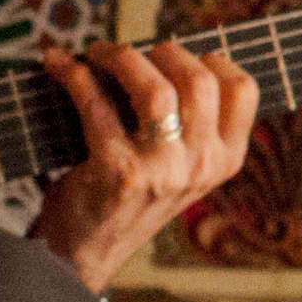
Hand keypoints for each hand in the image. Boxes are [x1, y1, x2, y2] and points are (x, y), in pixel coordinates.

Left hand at [27, 42, 259, 290]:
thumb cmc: (131, 197)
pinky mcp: (118, 172)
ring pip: (156, 89)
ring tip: (98, 52)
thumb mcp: (180, 169)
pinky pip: (97, 104)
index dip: (211, 58)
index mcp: (224, 161)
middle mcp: (200, 167)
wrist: (88, 251)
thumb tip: (164, 51)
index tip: (179, 55)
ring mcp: (162, 171)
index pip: (243, 90)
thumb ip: (189, 124)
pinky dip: (73, 75)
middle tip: (130, 51)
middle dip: (161, 50)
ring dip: (120, 57)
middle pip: (198, 80)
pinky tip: (59, 65)